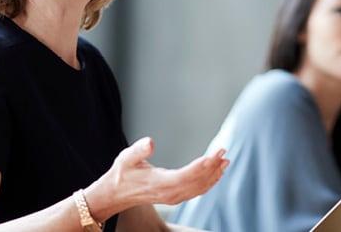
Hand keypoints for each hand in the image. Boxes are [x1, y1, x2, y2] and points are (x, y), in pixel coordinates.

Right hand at [90, 136, 228, 220]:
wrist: (115, 194)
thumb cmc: (122, 174)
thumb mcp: (126, 158)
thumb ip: (139, 150)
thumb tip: (150, 142)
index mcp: (160, 183)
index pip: (188, 175)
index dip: (203, 165)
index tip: (215, 154)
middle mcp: (170, 194)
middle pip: (198, 181)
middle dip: (213, 167)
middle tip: (224, 152)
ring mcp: (173, 198)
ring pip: (199, 188)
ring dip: (214, 175)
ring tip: (225, 161)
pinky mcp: (175, 197)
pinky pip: (196, 191)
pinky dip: (208, 182)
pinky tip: (215, 174)